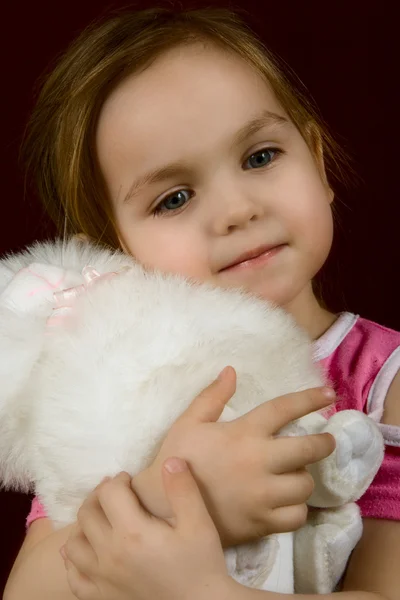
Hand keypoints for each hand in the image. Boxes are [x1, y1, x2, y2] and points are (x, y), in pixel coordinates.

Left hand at [62, 463, 235, 599]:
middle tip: (114, 493)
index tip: (130, 479)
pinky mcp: (101, 598)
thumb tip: (171, 460)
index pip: (109, 493)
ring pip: (74, 544)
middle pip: (87, 514)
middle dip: (99, 496)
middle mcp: (110, 555)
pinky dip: (74, 561)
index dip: (118, 480)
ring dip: (84, 526)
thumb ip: (183, 489)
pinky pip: (74, 578)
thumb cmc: (202, 565)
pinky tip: (87, 552)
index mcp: (133, 532)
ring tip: (101, 519)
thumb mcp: (199, 523)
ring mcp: (102, 579)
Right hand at [132, 366, 335, 545]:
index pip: (284, 409)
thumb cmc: (176, 459)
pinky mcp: (261, 524)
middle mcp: (258, 462)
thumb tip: (231, 371)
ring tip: (294, 474)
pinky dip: (296, 508)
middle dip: (324, 443)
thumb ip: (212, 396)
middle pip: (308, 449)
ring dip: (304, 477)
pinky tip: (286, 501)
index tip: (328, 394)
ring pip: (305, 484)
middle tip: (326, 441)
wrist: (162, 508)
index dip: (309, 399)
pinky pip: (297, 516)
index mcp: (243, 434)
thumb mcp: (188, 422)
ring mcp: (262, 495)